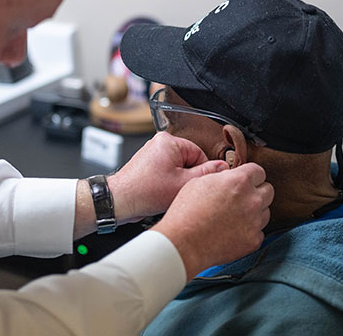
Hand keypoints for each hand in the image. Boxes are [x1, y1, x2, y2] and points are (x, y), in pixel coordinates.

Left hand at [108, 132, 229, 223]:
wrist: (120, 201)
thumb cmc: (145, 191)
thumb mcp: (183, 183)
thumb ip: (206, 173)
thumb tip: (222, 167)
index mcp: (169, 141)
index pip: (199, 153)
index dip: (201, 171)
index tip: (199, 184)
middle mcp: (159, 143)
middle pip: (188, 160)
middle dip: (188, 177)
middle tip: (181, 190)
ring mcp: (152, 153)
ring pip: (178, 167)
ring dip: (178, 181)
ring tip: (169, 192)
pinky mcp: (147, 164)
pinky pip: (166, 171)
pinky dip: (167, 183)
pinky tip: (162, 193)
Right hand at [152, 163, 273, 280]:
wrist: (183, 242)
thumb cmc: (186, 211)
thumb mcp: (199, 182)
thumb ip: (220, 175)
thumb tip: (227, 174)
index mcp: (239, 181)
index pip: (259, 171)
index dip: (249, 174)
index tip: (244, 179)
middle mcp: (252, 200)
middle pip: (268, 190)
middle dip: (256, 191)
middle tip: (239, 197)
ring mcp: (255, 221)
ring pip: (265, 211)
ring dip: (254, 211)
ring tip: (233, 215)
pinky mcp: (254, 240)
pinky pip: (259, 231)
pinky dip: (249, 230)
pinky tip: (233, 230)